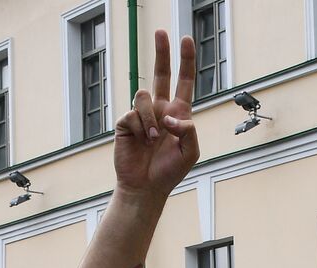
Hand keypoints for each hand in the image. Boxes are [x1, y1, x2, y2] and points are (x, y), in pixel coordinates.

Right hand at [114, 31, 198, 199]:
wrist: (145, 187)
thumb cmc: (169, 171)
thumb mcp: (190, 152)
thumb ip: (188, 130)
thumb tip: (171, 115)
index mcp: (178, 113)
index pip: (184, 82)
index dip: (186, 61)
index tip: (186, 39)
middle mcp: (160, 110)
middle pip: (161, 74)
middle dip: (162, 52)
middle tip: (161, 31)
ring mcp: (142, 115)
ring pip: (144, 95)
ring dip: (150, 117)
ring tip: (153, 139)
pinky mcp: (126, 123)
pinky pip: (132, 114)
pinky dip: (140, 128)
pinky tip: (142, 142)